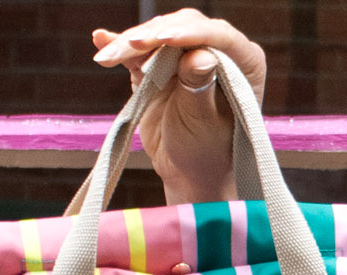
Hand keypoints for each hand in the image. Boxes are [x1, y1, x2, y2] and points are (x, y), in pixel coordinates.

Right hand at [91, 9, 266, 205]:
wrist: (189, 175)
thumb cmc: (208, 154)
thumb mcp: (205, 125)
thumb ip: (200, 88)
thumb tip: (199, 54)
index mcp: (245, 62)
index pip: (217, 36)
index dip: (189, 34)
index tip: (164, 38)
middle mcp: (218, 51)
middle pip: (183, 28)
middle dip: (153, 37)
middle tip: (128, 46)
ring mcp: (187, 55)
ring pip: (158, 36)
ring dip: (130, 45)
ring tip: (107, 56)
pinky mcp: (160, 65)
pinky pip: (140, 52)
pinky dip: (120, 48)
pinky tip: (101, 39)